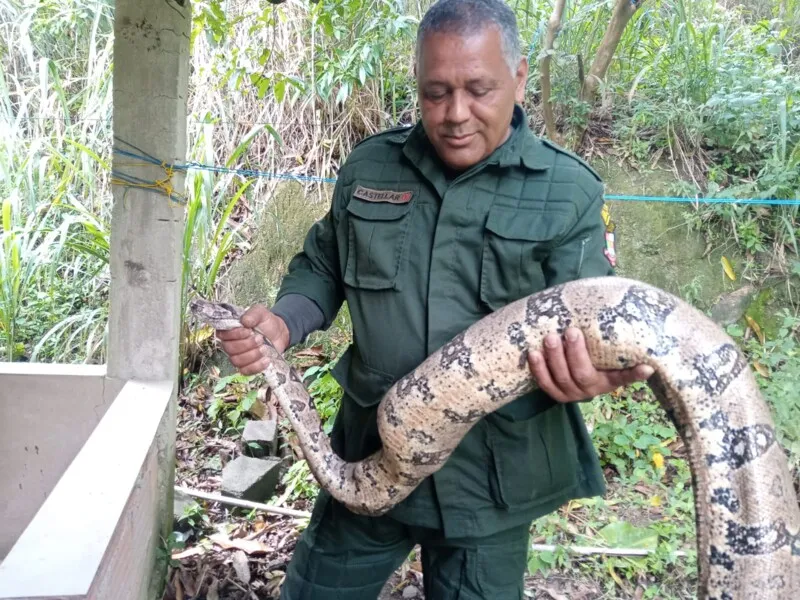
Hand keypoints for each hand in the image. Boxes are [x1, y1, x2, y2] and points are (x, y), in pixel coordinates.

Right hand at [215, 304, 289, 375]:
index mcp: (230, 330)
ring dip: (253, 355)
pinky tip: (266, 359)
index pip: (223, 335)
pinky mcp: (247, 367)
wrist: (279, 333)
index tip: (248, 331)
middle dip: (247, 345)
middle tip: (260, 339)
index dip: (235, 334)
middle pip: (230, 349)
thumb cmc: (265, 322)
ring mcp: (238, 357)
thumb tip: (245, 321)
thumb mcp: (260, 313)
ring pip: (237, 361)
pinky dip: (257, 366)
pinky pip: (246, 371)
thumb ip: (253, 314)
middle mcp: (230, 345)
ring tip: (264, 348)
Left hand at [527, 327, 653, 402]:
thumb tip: (645, 344)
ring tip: (550, 338)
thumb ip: (619, 349)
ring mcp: (570, 393)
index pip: (624, 377)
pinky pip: (544, 383)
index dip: (634, 374)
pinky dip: (538, 369)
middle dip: (576, 353)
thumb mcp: (607, 357)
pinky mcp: (554, 392)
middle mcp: (590, 390)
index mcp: (608, 381)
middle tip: (571, 331)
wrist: (574, 377)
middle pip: (583, 374)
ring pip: (561, 378)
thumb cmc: (594, 360)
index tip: (646, 367)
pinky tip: (533, 353)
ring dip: (554, 358)